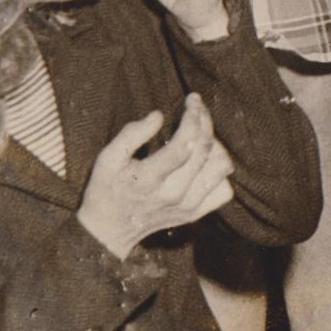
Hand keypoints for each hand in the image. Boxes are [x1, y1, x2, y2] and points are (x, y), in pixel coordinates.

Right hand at [75, 96, 234, 258]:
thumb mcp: (107, 159)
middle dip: (204, 120)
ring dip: (215, 145)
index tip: (192, 99)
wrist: (109, 231)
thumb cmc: (106, 189)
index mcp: (150, 179)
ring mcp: (188, 206)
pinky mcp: (196, 214)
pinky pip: (224, 189)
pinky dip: (219, 172)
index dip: (194, 115)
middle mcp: (174, 194)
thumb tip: (159, 115)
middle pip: (205, 149)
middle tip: (196, 108)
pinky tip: (203, 162)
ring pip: (221, 167)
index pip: (186, 142)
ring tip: (198, 136)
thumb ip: (131, 135)